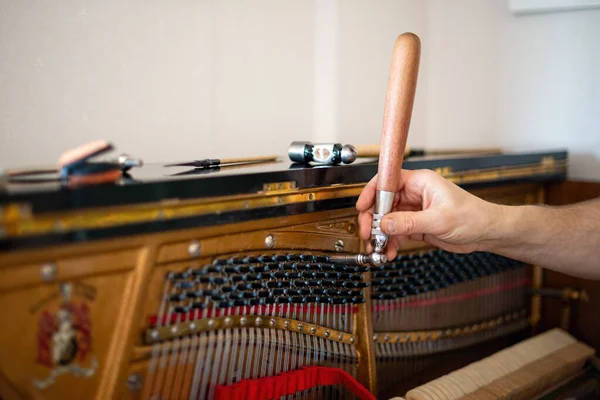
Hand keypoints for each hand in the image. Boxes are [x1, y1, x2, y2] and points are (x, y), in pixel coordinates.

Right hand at [356, 169, 500, 259]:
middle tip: (368, 234)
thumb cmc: (472, 217)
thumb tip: (385, 223)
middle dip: (373, 219)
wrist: (486, 233)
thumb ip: (409, 222)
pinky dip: (390, 242)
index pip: (387, 181)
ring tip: (377, 247)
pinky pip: (396, 232)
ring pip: (387, 219)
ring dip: (380, 234)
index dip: (371, 192)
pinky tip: (389, 251)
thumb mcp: (439, 219)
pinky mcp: (416, 224)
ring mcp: (414, 210)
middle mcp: (414, 194)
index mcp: (420, 182)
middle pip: (382, 202)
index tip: (362, 207)